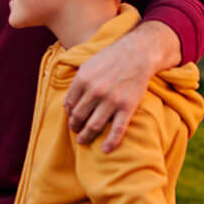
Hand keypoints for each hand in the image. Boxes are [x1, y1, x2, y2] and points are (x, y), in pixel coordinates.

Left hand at [64, 32, 154, 152]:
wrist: (137, 53)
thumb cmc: (110, 58)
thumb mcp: (87, 66)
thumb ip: (76, 84)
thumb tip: (66, 104)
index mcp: (82, 81)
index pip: (69, 104)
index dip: (68, 114)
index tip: (71, 118)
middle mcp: (94, 92)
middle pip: (78, 116)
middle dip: (74, 127)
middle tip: (75, 131)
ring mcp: (111, 100)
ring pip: (94, 125)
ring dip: (86, 136)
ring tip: (82, 141)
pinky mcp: (127, 107)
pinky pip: (118, 129)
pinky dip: (111, 141)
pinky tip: (105, 150)